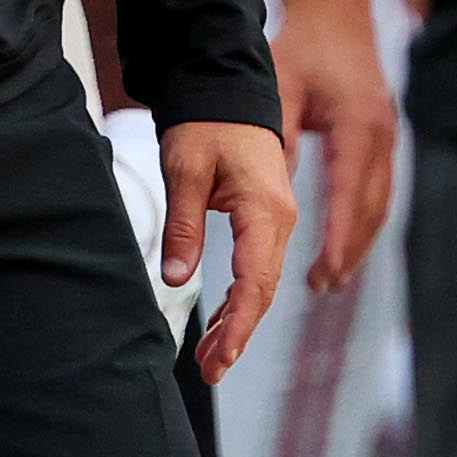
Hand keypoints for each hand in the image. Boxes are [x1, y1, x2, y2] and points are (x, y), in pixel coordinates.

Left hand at [166, 119, 296, 377]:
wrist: (227, 85)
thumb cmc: (207, 121)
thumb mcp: (185, 169)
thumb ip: (183, 225)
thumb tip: (174, 278)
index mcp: (266, 210)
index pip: (256, 282)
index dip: (238, 325)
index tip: (221, 358)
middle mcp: (281, 219)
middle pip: (263, 291)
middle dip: (236, 334)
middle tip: (209, 371)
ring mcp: (279, 218)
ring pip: (261, 283)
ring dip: (236, 321)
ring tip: (211, 359)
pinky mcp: (268, 217)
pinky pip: (259, 267)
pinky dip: (239, 298)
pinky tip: (220, 323)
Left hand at [269, 0, 395, 290]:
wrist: (335, 8)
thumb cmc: (305, 43)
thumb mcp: (279, 90)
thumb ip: (276, 142)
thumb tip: (265, 195)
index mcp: (356, 128)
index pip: (348, 197)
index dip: (338, 239)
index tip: (324, 271)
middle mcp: (380, 137)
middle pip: (372, 210)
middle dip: (349, 251)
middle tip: (322, 284)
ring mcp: (387, 136)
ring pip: (379, 203)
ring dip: (359, 240)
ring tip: (333, 274)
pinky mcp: (382, 134)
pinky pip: (379, 187)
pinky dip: (363, 218)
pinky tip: (348, 236)